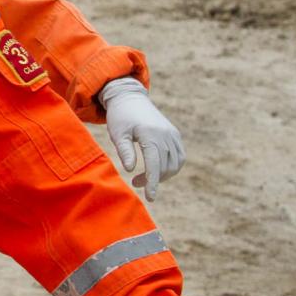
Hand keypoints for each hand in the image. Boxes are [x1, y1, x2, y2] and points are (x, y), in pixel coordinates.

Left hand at [99, 79, 184, 199]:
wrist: (130, 98)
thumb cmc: (120, 117)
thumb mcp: (117, 133)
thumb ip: (124, 150)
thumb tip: (130, 169)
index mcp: (150, 134)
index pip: (155, 164)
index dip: (153, 182)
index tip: (150, 197)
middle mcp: (166, 134)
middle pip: (165, 166)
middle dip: (153, 179)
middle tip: (135, 183)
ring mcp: (173, 135)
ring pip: (175, 163)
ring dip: (163, 174)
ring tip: (145, 177)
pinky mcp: (175, 135)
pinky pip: (178, 156)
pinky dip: (170, 166)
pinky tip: (156, 168)